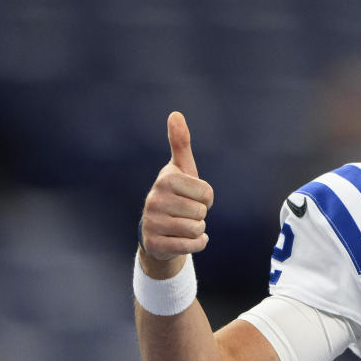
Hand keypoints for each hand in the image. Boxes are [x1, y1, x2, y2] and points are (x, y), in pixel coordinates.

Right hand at [139, 112, 214, 263]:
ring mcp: (152, 223)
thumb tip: (175, 113)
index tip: (193, 197)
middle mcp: (154, 200)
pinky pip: (192, 246)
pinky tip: (185, 239)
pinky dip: (196, 244)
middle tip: (186, 213)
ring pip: (197, 229)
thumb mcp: (181, 168)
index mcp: (166, 180)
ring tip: (182, 225)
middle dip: (200, 215)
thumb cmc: (175, 194)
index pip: (207, 192)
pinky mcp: (155, 244)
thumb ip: (180, 142)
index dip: (206, 198)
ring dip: (196, 229)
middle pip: (201, 212)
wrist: (157, 229)